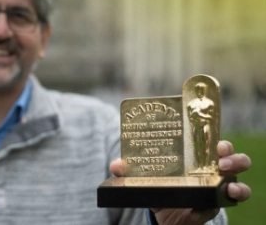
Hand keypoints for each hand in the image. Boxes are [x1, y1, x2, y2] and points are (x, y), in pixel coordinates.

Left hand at [109, 140, 251, 224]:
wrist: (163, 212)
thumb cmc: (160, 184)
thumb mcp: (146, 175)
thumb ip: (130, 169)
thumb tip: (116, 166)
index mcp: (199, 157)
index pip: (217, 145)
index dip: (222, 143)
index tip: (218, 145)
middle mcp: (213, 171)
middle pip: (236, 161)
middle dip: (234, 159)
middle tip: (222, 162)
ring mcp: (216, 189)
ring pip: (239, 185)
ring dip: (237, 184)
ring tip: (228, 186)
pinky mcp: (211, 207)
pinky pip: (220, 207)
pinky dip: (214, 206)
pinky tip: (203, 206)